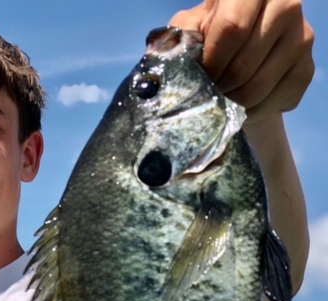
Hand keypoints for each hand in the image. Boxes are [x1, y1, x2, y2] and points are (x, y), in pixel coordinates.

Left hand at [169, 0, 313, 120]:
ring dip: (231, 104)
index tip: (199, 78)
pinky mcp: (306, 70)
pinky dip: (250, 113)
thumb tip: (172, 62)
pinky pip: (272, 103)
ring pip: (258, 88)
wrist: (241, 52)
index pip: (231, 29)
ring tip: (220, 101)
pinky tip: (240, 106)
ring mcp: (301, 38)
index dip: (211, 63)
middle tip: (208, 95)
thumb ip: (182, 38)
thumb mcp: (191, 29)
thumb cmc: (210, 36)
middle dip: (218, 89)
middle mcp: (286, 5)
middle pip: (243, 66)